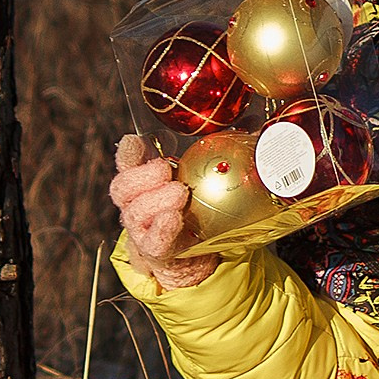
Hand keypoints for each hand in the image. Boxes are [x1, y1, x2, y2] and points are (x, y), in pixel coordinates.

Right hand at [111, 133, 218, 289]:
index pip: (128, 164)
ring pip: (135, 213)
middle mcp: (136, 204)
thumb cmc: (199, 209)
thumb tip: (254, 121)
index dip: (129, 153)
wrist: (196, 256)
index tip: (136, 141)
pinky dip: (162, 229)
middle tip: (164, 169)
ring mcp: (143, 230)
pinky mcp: (156, 252)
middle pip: (123, 188)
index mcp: (144, 182)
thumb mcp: (205, 179)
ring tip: (178, 192)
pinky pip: (154, 242)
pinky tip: (174, 218)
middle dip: (141, 176)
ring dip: (155, 201)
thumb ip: (221, 152)